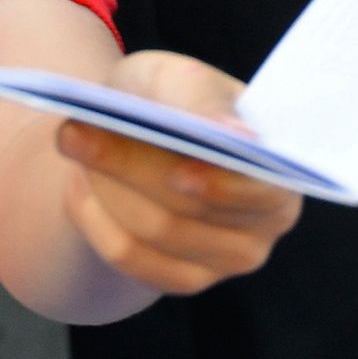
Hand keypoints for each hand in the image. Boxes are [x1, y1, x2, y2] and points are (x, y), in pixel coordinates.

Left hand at [52, 53, 300, 295]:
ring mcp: (232, 258)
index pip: (263, 188)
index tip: (180, 172)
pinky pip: (128, 256)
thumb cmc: (171, 99)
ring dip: (105, 186)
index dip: (223, 184)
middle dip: (128, 166)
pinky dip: (95, 218)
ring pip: (153, 230)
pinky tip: (81, 186)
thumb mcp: (180, 78)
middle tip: (73, 132)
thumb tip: (239, 136)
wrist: (141, 138)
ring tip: (74, 143)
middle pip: (192, 207)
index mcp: (284, 166)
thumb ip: (205, 100)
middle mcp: (270, 221)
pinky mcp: (187, 280)